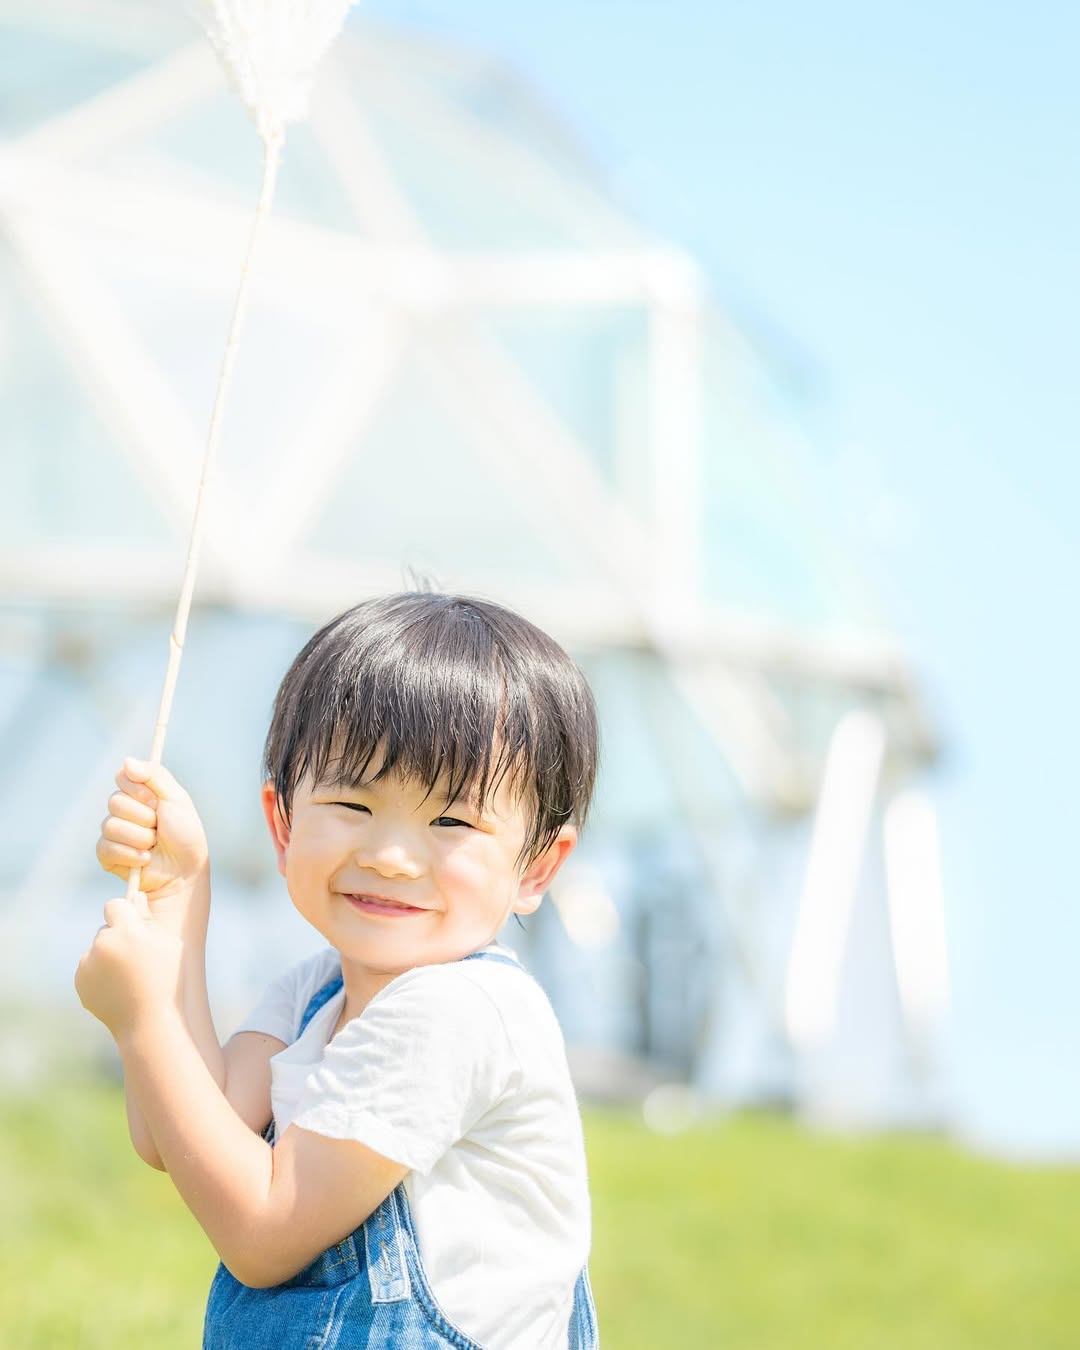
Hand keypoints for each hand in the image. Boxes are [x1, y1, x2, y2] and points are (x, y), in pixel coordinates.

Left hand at [75, 891, 183, 1041]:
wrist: (149, 1022)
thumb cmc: (167, 980)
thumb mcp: (169, 944)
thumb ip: (148, 920)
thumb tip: (136, 898)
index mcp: (125, 931)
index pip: (114, 905)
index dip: (125, 913)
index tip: (133, 924)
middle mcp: (101, 944)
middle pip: (105, 929)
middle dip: (118, 938)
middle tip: (137, 959)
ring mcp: (87, 965)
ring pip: (97, 950)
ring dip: (109, 957)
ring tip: (129, 978)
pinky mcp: (80, 983)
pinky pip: (91, 969)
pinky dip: (101, 975)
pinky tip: (119, 988)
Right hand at [97, 758, 209, 941]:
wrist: (185, 871)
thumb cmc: (185, 835)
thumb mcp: (177, 799)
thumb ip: (155, 776)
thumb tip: (126, 760)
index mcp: (140, 794)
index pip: (122, 777)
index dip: (139, 790)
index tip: (157, 801)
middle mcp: (124, 811)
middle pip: (115, 801)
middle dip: (144, 816)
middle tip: (159, 827)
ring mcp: (114, 833)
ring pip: (111, 825)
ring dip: (140, 837)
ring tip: (154, 845)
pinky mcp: (107, 855)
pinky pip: (106, 847)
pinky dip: (131, 854)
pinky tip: (145, 859)